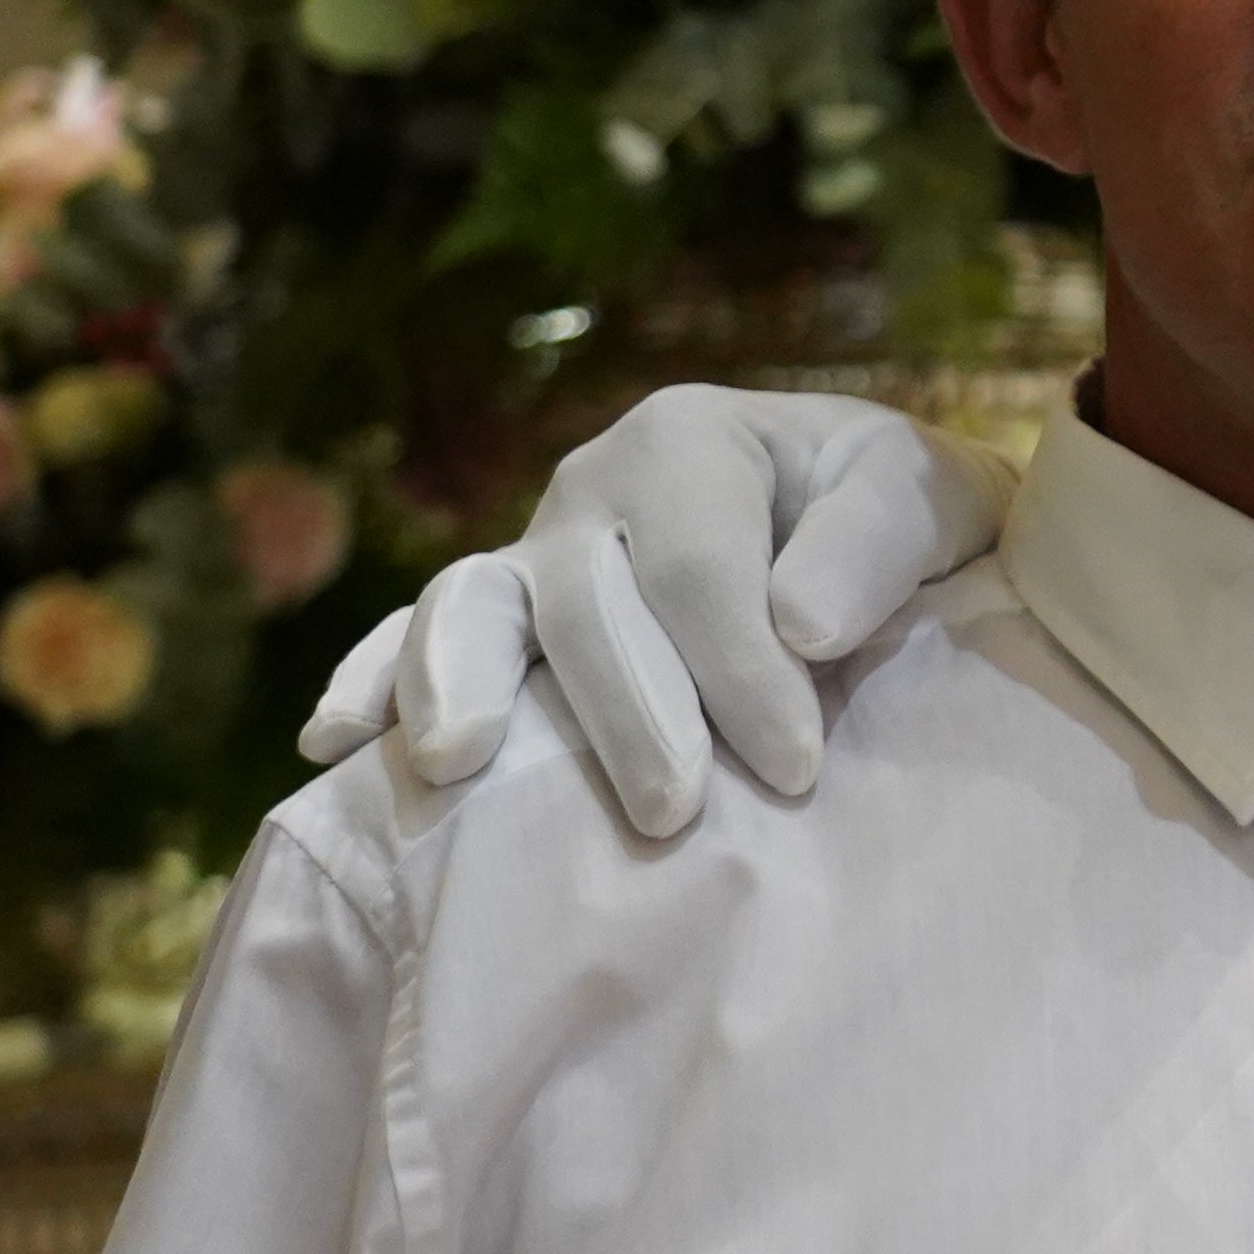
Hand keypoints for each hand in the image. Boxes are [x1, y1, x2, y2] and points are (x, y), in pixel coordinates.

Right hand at [296, 388, 1007, 840]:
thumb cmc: (892, 522)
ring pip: (472, 606)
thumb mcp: (922, 499)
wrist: (866, 528)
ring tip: (459, 764)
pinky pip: (414, 639)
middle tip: (671, 812)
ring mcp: (531, 552)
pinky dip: (371, 681)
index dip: (742, 672)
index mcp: (689, 442)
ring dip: (460, 685)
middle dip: (624, 710)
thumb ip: (874, 545)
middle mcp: (592, 487)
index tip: (796, 768)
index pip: (699, 570)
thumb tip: (799, 625)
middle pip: (583, 599)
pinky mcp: (501, 617)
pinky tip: (332, 744)